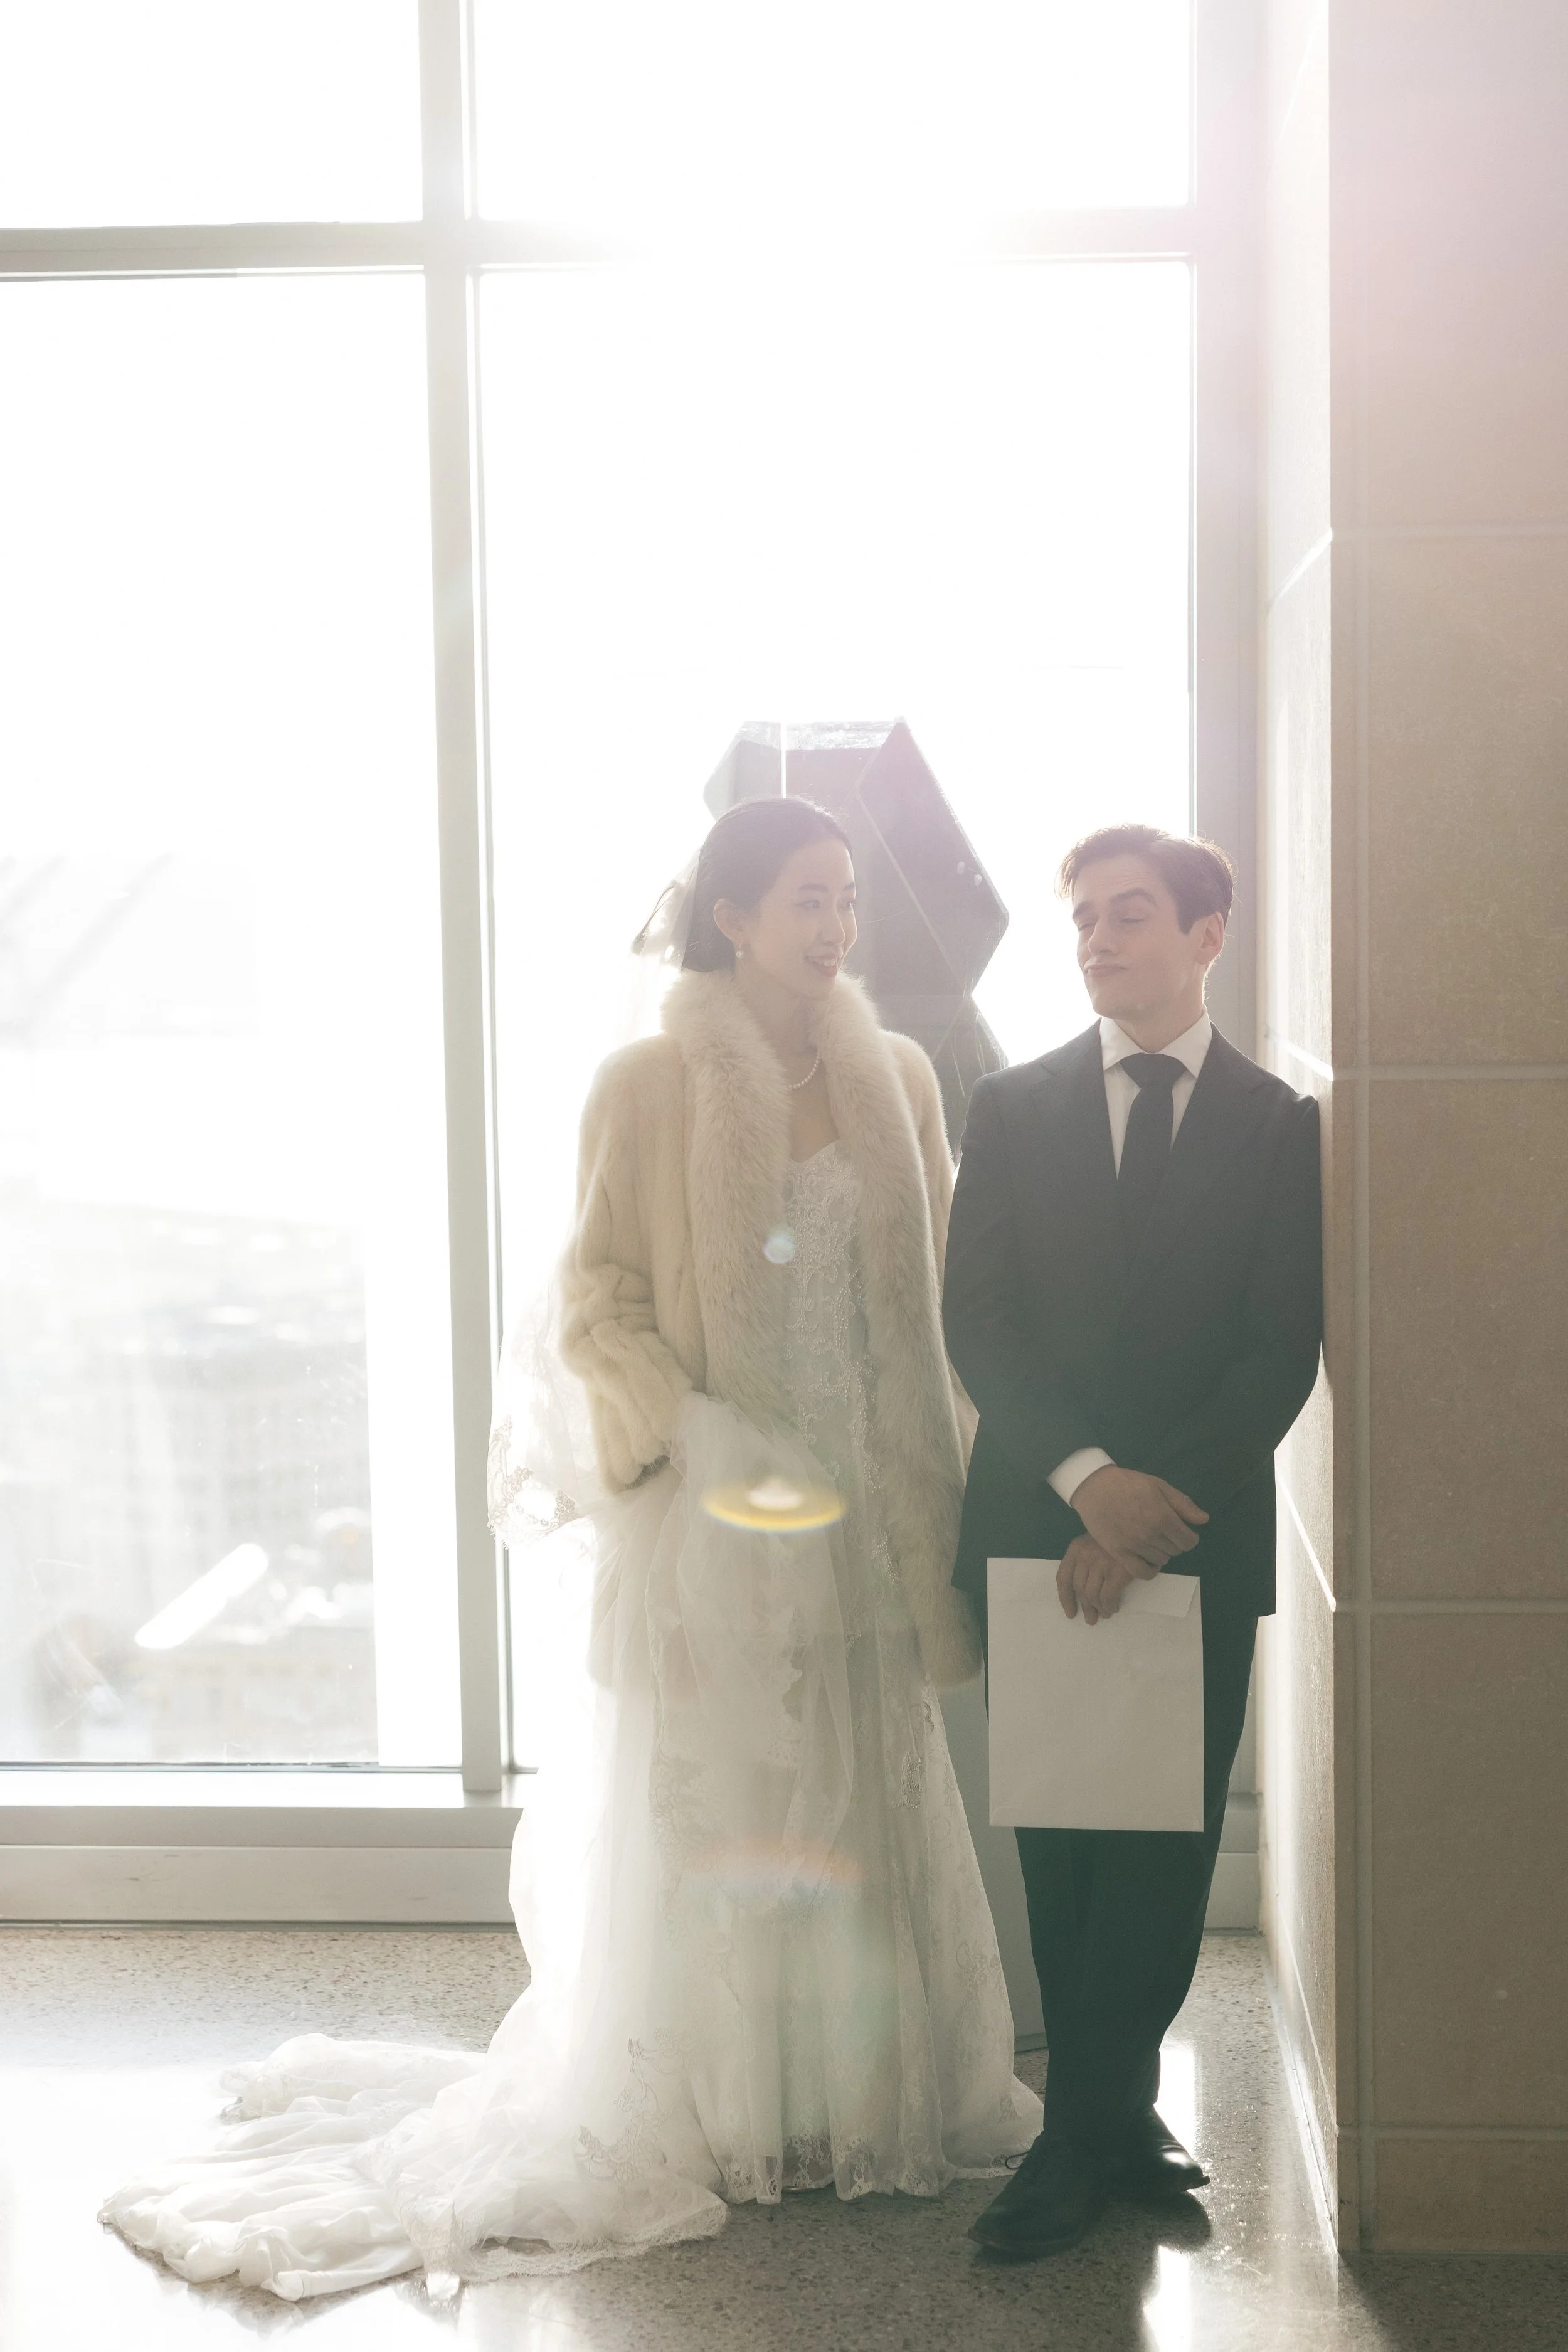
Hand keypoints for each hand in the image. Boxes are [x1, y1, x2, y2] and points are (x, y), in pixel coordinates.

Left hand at [1057, 1534, 1156, 1626]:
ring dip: (1099, 1609)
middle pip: (1079, 1590)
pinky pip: (1108, 1597)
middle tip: (1091, 1619)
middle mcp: (1085, 1555)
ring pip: (1092, 1596)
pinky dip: (1110, 1606)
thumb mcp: (1095, 1542)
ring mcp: (1101, 1563)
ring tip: (1105, 1613)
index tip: (1070, 1613)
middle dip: (1085, 1608)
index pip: (1063, 1578)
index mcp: (1076, 1548)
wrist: (1140, 1526)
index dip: (1065, 1598)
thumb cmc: (1117, 1537)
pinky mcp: (1117, 1572)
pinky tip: (1114, 1608)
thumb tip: (1081, 1594)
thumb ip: (1085, 1561)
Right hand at [1072, 1465, 1207, 1569]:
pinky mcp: (1119, 1553)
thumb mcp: (1159, 1486)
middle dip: (1175, 1542)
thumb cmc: (1129, 1484)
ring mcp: (1134, 1545)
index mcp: (1163, 1516)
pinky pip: (1142, 1572)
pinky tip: (1148, 1559)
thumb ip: (1183, 1504)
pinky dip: (1150, 1570)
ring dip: (1162, 1552)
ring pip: (1161, 1560)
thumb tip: (1204, 1520)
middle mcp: (1151, 1534)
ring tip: (1153, 1541)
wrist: (1095, 1487)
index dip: (1190, 1537)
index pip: (1188, 1541)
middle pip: (1176, 1551)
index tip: (1184, 1532)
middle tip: (1165, 1532)